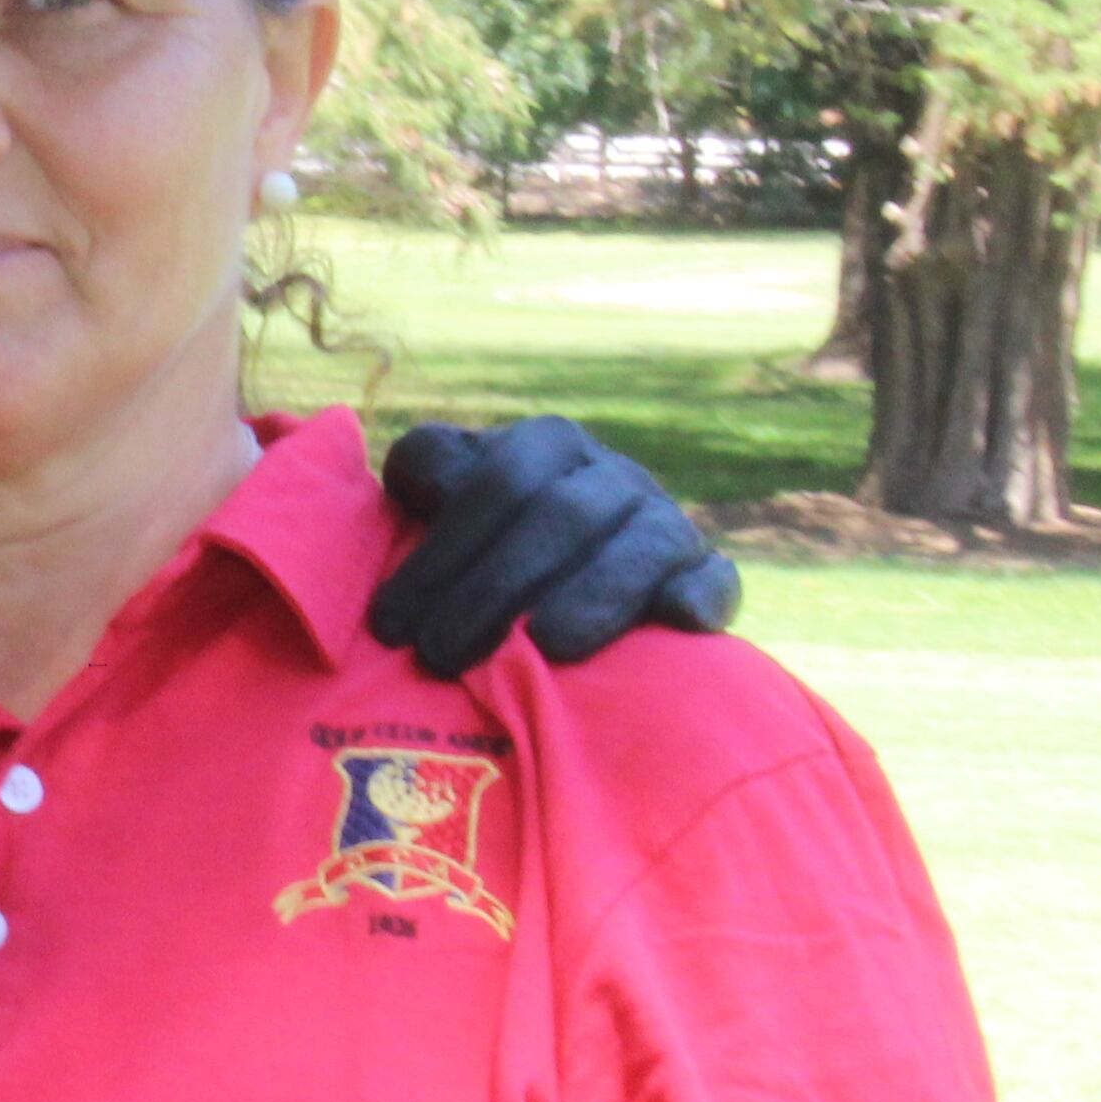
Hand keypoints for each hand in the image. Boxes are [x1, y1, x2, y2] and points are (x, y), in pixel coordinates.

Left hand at [372, 417, 742, 676]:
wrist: (584, 582)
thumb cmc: (493, 546)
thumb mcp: (454, 501)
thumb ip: (431, 472)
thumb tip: (414, 473)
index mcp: (546, 445)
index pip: (496, 482)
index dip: (439, 553)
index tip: (390, 625)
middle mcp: (609, 474)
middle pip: (558, 516)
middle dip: (493, 588)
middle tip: (440, 656)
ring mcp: (663, 521)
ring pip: (637, 545)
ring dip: (590, 595)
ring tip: (544, 648)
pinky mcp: (704, 574)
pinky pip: (710, 579)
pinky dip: (696, 597)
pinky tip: (675, 623)